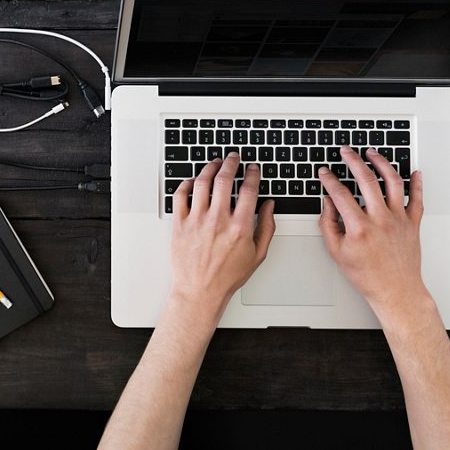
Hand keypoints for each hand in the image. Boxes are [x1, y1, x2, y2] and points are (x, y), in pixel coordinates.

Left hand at [169, 152, 276, 325]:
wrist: (200, 291)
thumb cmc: (228, 276)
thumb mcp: (258, 255)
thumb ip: (267, 227)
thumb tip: (270, 205)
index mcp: (240, 227)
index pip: (249, 190)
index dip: (252, 174)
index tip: (253, 168)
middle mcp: (218, 220)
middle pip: (224, 179)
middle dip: (231, 163)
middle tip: (233, 157)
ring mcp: (197, 220)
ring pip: (202, 182)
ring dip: (210, 168)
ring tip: (215, 163)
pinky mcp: (180, 223)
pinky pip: (180, 195)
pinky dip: (187, 183)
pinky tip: (194, 180)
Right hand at [317, 146, 431, 322]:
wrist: (396, 291)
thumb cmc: (368, 276)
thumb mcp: (337, 253)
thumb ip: (328, 225)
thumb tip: (327, 204)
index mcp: (359, 228)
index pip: (340, 194)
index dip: (329, 179)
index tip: (325, 172)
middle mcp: (380, 220)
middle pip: (366, 179)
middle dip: (353, 160)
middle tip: (346, 152)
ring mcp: (399, 219)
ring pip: (393, 181)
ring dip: (382, 163)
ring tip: (373, 153)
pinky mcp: (413, 223)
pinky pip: (417, 198)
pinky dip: (417, 183)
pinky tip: (414, 171)